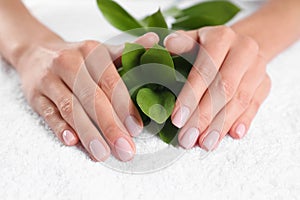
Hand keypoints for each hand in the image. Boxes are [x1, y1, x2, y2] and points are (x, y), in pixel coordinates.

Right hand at [16, 32, 158, 160]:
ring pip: (70, 109)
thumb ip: (127, 51)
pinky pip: (48, 114)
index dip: (124, 106)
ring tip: (103, 154)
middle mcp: (69, 63)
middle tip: (125, 150)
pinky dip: (60, 128)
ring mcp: (49, 79)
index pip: (111, 82)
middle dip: (110, 127)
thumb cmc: (76, 57)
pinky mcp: (35, 95)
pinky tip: (73, 142)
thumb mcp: (100, 51)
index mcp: (91, 51)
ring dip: (88, 133)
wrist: (36, 52)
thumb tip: (154, 42)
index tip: (136, 129)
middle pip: (92, 98)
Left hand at [164, 26, 270, 150]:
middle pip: (224, 88)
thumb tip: (167, 45)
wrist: (238, 46)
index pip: (205, 70)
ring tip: (205, 143)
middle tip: (188, 138)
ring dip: (221, 125)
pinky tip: (232, 135)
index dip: (191, 96)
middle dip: (204, 117)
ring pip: (240, 100)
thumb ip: (180, 44)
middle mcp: (244, 50)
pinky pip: (256, 105)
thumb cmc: (207, 47)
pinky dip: (243, 121)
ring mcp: (257, 67)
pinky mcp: (265, 83)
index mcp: (222, 37)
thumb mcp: (191, 40)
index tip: (177, 119)